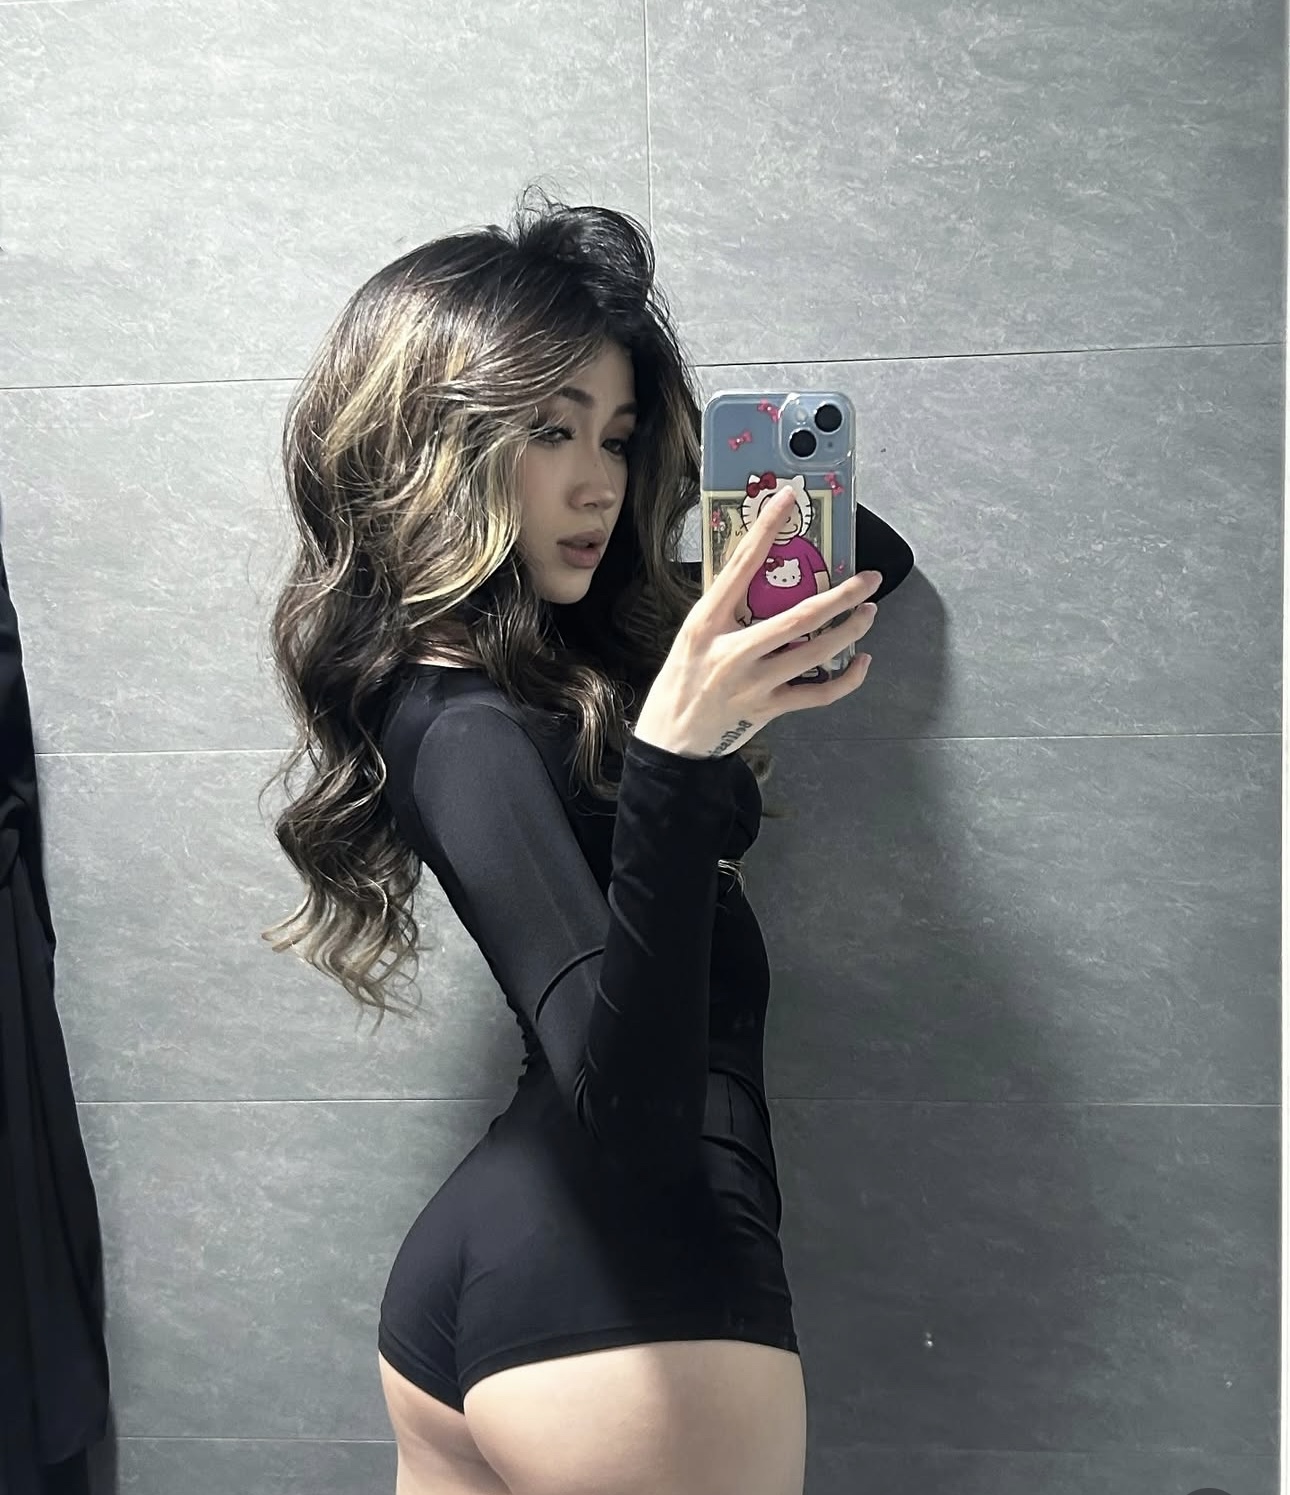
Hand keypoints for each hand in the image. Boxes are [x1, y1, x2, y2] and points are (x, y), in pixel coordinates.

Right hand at [634, 486, 881, 758]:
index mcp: (706, 623)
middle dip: (841, 596)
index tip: (788, 499)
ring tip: (868, 612)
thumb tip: (765, 577)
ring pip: (815, 654)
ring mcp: (753, 683)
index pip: (740, 566)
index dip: (766, 529)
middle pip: (798, 617)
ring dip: (850, 631)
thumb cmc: (682, 681)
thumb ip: (726, 610)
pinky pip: (818, 694)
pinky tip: (861, 662)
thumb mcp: (693, 636)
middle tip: (869, 578)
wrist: (671, 741)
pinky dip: (846, 680)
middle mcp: (732, 652)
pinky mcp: (768, 710)